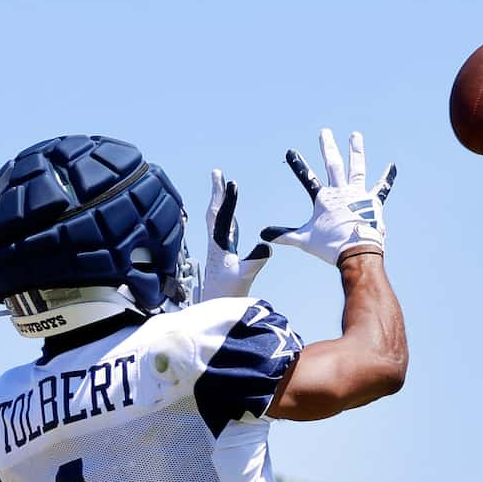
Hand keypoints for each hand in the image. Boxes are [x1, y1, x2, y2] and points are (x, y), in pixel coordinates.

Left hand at [194, 170, 272, 302]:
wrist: (216, 308)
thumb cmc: (227, 294)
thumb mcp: (245, 276)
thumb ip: (255, 260)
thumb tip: (267, 246)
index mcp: (219, 246)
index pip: (223, 216)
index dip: (228, 199)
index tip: (231, 182)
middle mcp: (215, 244)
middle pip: (215, 212)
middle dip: (217, 192)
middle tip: (217, 173)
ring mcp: (218, 249)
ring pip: (218, 220)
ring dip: (220, 203)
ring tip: (222, 189)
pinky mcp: (222, 257)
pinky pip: (224, 231)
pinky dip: (227, 219)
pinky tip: (231, 220)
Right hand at [259, 128, 394, 265]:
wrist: (356, 252)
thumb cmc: (329, 246)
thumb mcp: (304, 240)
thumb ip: (285, 235)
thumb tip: (263, 235)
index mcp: (324, 198)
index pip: (307, 177)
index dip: (298, 165)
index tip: (291, 151)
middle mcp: (341, 191)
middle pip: (333, 164)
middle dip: (328, 147)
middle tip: (325, 132)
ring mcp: (358, 195)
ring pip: (356, 168)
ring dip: (355, 150)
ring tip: (355, 135)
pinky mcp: (373, 203)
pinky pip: (381, 188)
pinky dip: (387, 178)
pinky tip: (392, 167)